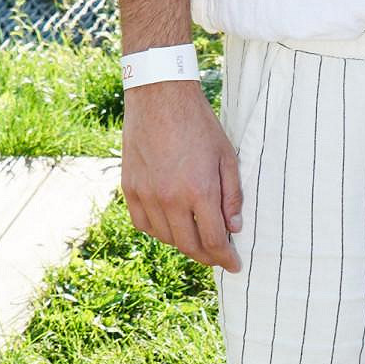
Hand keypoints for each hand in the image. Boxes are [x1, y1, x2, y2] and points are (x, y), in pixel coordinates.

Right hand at [121, 81, 242, 271]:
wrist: (160, 98)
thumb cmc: (199, 125)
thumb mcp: (227, 156)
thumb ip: (232, 195)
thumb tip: (234, 228)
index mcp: (199, 191)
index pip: (213, 241)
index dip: (225, 259)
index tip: (234, 266)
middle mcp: (170, 199)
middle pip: (189, 246)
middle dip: (207, 257)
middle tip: (218, 257)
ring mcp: (146, 195)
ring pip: (165, 238)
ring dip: (184, 244)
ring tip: (197, 238)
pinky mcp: (130, 188)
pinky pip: (143, 224)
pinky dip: (158, 231)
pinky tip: (171, 226)